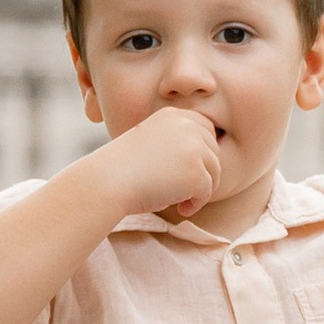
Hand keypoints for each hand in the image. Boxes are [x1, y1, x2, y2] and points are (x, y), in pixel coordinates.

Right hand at [108, 104, 225, 221]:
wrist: (108, 181)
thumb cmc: (124, 168)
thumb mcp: (152, 142)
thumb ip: (178, 143)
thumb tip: (210, 159)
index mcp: (174, 115)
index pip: (206, 129)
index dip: (202, 152)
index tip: (187, 170)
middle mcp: (187, 126)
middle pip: (214, 151)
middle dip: (204, 172)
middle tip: (184, 189)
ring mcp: (194, 148)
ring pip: (214, 171)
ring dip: (202, 189)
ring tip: (181, 200)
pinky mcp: (197, 173)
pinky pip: (207, 191)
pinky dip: (196, 203)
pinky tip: (180, 208)